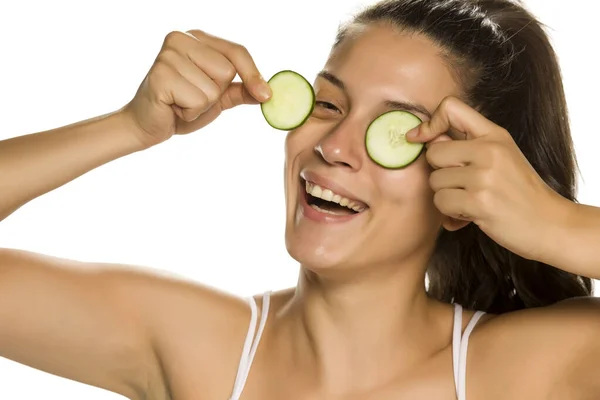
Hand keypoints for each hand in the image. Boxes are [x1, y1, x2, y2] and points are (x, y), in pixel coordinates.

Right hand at [122, 30, 271, 146]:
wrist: (147, 125)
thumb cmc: (181, 107)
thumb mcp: (217, 97)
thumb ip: (240, 90)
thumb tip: (267, 92)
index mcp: (197, 38)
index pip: (237, 52)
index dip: (253, 74)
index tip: (266, 95)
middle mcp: (181, 39)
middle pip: (227, 72)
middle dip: (215, 95)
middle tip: (191, 97)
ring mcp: (169, 55)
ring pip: (213, 89)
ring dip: (201, 106)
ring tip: (180, 102)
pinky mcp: (160, 74)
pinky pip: (198, 100)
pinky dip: (189, 113)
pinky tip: (173, 107)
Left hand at [406, 96, 569, 261]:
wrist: (549, 223)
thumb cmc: (520, 193)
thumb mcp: (501, 157)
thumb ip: (467, 146)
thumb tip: (429, 138)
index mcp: (495, 135)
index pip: (450, 107)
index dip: (430, 123)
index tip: (421, 138)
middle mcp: (490, 150)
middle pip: (433, 152)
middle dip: (440, 173)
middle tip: (461, 185)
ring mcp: (485, 176)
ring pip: (434, 181)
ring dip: (446, 197)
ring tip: (469, 201)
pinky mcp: (479, 202)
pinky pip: (441, 202)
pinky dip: (450, 214)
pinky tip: (469, 215)